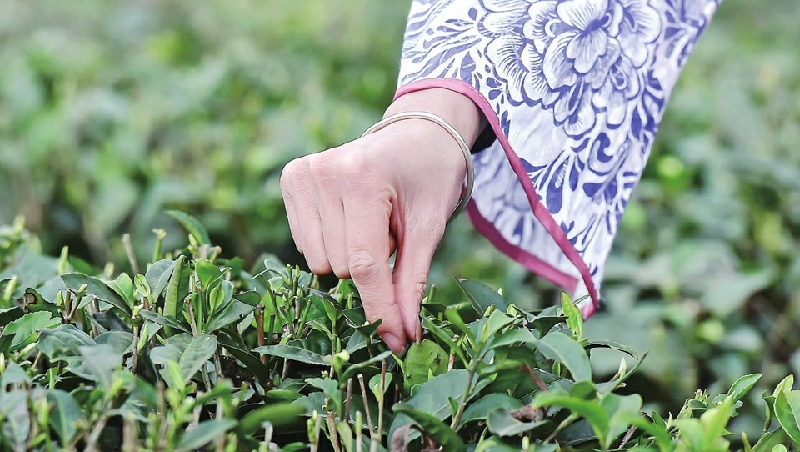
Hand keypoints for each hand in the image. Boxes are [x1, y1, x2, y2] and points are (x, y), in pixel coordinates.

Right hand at [280, 88, 482, 352]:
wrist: (417, 135)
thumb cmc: (430, 179)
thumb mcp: (429, 228)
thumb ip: (412, 282)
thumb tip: (403, 336)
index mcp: (363, 178)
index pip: (363, 263)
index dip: (380, 309)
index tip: (394, 341)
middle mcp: (325, 172)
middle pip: (340, 267)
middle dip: (371, 269)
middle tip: (392, 235)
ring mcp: (303, 172)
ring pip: (319, 261)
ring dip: (350, 257)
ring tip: (372, 223)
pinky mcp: (292, 177)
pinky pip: (306, 244)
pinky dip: (331, 244)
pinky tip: (350, 217)